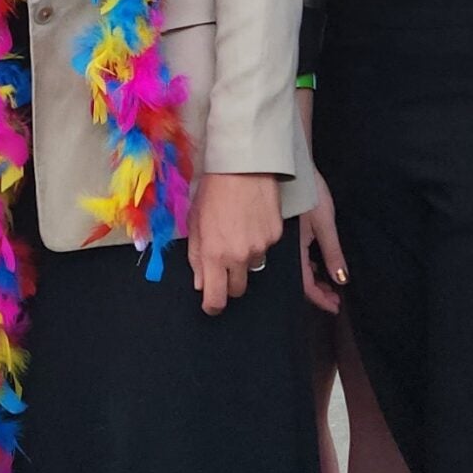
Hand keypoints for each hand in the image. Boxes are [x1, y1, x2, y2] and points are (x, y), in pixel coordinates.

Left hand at [188, 172, 282, 315]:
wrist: (243, 167)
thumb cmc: (213, 192)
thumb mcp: (195, 224)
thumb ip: (197, 257)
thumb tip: (201, 284)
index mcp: (214, 255)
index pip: (216, 298)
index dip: (212, 306)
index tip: (211, 304)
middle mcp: (239, 256)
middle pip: (238, 288)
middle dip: (230, 282)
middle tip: (225, 262)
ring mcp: (261, 246)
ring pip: (254, 266)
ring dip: (246, 257)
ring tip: (239, 230)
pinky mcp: (276, 235)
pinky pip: (267, 248)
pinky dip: (259, 240)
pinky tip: (252, 219)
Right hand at [299, 168, 347, 313]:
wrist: (292, 166)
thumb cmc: (309, 193)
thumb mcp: (325, 224)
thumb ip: (332, 252)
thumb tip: (341, 279)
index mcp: (294, 250)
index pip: (306, 285)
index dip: (320, 299)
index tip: (334, 308)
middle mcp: (286, 249)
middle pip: (300, 279)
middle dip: (318, 291)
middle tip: (334, 299)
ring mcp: (285, 240)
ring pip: (298, 268)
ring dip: (314, 278)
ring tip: (329, 284)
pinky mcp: (287, 231)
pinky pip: (296, 257)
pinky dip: (308, 265)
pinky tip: (316, 263)